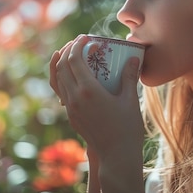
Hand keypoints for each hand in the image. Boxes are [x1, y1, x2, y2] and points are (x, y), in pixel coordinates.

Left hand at [49, 35, 144, 162]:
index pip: (75, 60)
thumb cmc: (127, 128)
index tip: (88, 38)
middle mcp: (75, 98)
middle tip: (80, 42)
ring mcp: (70, 108)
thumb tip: (133, 58)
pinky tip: (71, 74)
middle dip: (69, 50)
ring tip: (71, 53)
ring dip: (62, 63)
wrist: (116, 155)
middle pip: (62, 66)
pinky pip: (61, 91)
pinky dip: (62, 78)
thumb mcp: (130, 100)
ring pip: (58, 79)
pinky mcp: (71, 115)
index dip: (79, 45)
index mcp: (89, 91)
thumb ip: (129, 77)